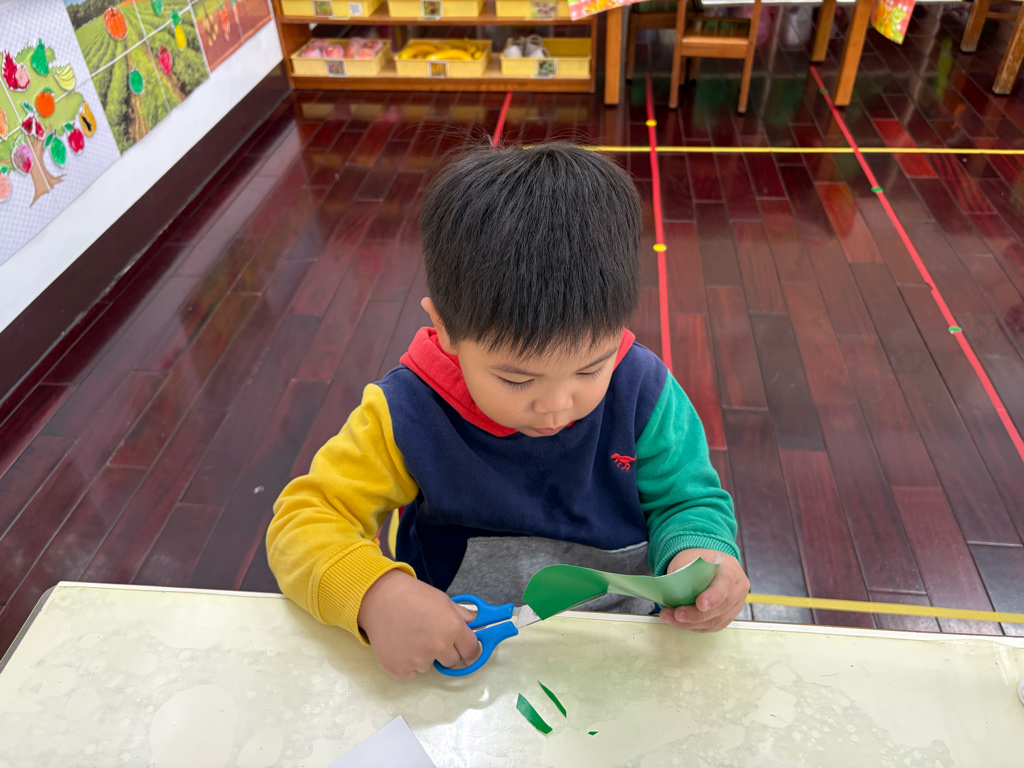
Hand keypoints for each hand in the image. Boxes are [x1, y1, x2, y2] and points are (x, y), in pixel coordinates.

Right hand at [357, 570, 480, 679]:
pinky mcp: (399, 669)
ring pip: (429, 666)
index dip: (469, 649)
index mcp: (452, 629)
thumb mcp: (443, 600)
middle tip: (431, 637)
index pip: (472, 651)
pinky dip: (406, 663)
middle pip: (452, 662)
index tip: (465, 649)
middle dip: (446, 653)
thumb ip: (461, 616)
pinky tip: (399, 644)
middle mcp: (437, 647)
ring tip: (410, 635)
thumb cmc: (412, 596)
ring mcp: (417, 660)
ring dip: (423, 656)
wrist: (379, 598)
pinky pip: (410, 672)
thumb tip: (476, 626)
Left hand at [659, 548, 748, 632]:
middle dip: (696, 614)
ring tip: (670, 618)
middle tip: (677, 614)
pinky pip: (711, 627)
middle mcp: (737, 588)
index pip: (725, 584)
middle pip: (721, 607)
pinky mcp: (727, 617)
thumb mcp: (688, 560)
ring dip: (691, 623)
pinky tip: (679, 622)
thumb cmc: (696, 562)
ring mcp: (734, 605)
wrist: (704, 567)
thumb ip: (684, 575)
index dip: (714, 596)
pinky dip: (694, 626)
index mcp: (730, 569)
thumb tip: (672, 593)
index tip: (700, 604)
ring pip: (715, 621)